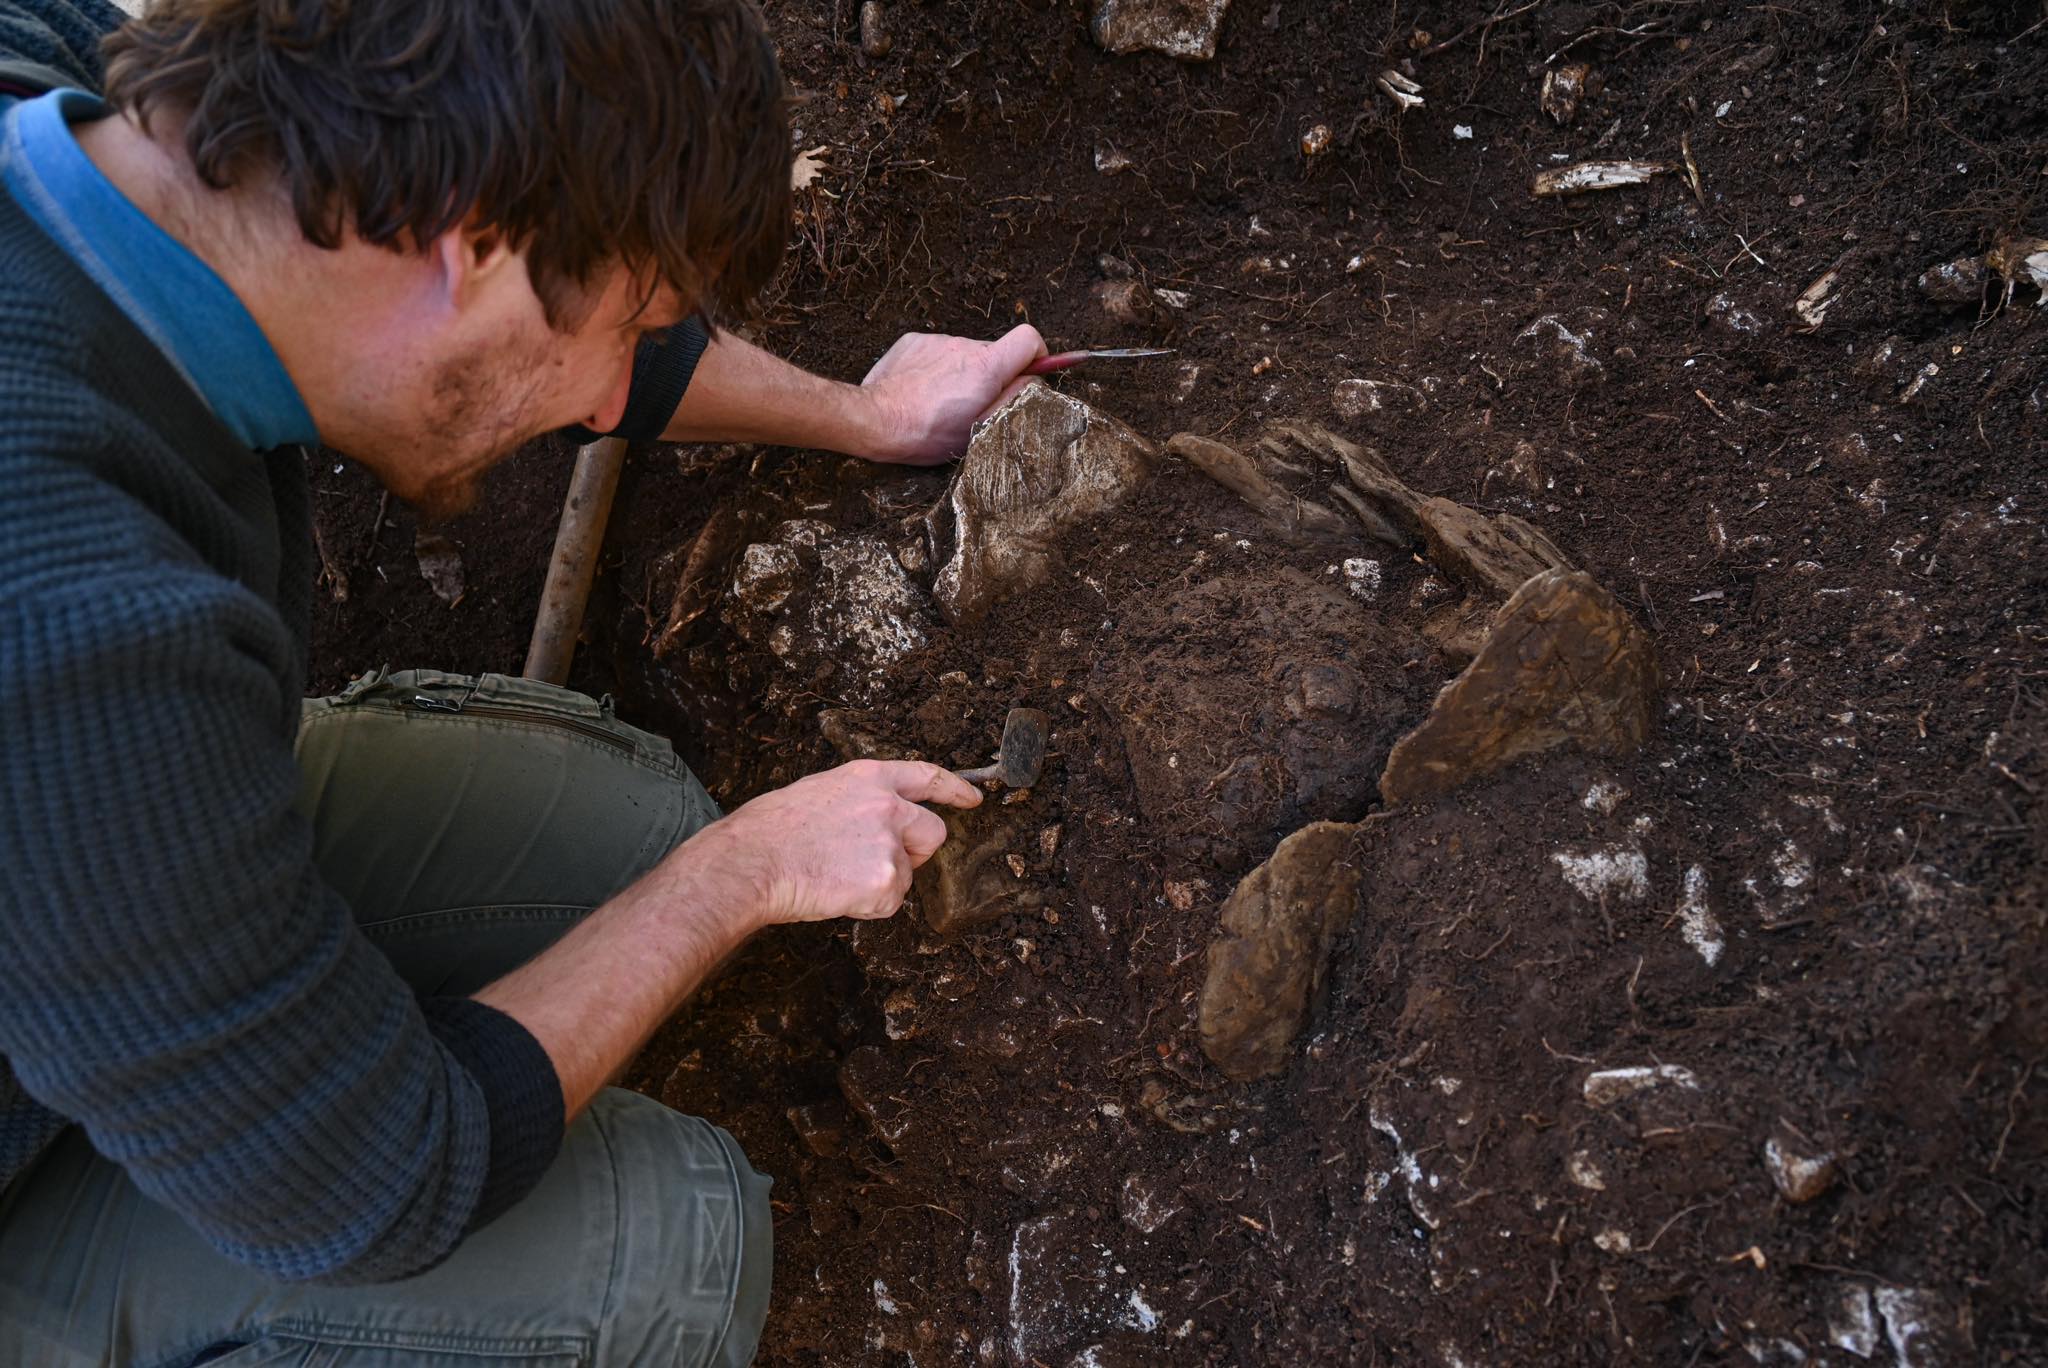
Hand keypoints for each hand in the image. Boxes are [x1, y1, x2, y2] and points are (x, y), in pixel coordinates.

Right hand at [689, 760, 982, 926]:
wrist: (752, 861)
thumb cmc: (770, 831)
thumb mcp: (818, 793)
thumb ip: (856, 801)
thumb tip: (873, 823)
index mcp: (868, 778)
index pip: (926, 777)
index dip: (954, 789)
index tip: (973, 799)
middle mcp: (887, 806)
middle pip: (932, 833)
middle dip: (916, 851)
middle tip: (878, 863)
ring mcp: (889, 843)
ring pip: (907, 873)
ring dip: (881, 882)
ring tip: (836, 876)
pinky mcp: (886, 881)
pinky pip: (890, 902)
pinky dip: (868, 906)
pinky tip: (836, 893)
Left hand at [857, 324, 1048, 464]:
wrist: (875, 420)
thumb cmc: (926, 433)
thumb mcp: (979, 429)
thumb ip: (1012, 400)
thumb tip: (1032, 380)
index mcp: (986, 368)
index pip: (1029, 339)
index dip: (1037, 355)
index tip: (1030, 374)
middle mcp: (964, 346)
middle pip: (995, 352)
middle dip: (992, 375)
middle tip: (974, 404)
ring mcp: (937, 341)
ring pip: (964, 354)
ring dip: (962, 373)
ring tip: (942, 401)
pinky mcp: (914, 341)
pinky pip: (938, 352)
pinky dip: (937, 368)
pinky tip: (922, 391)